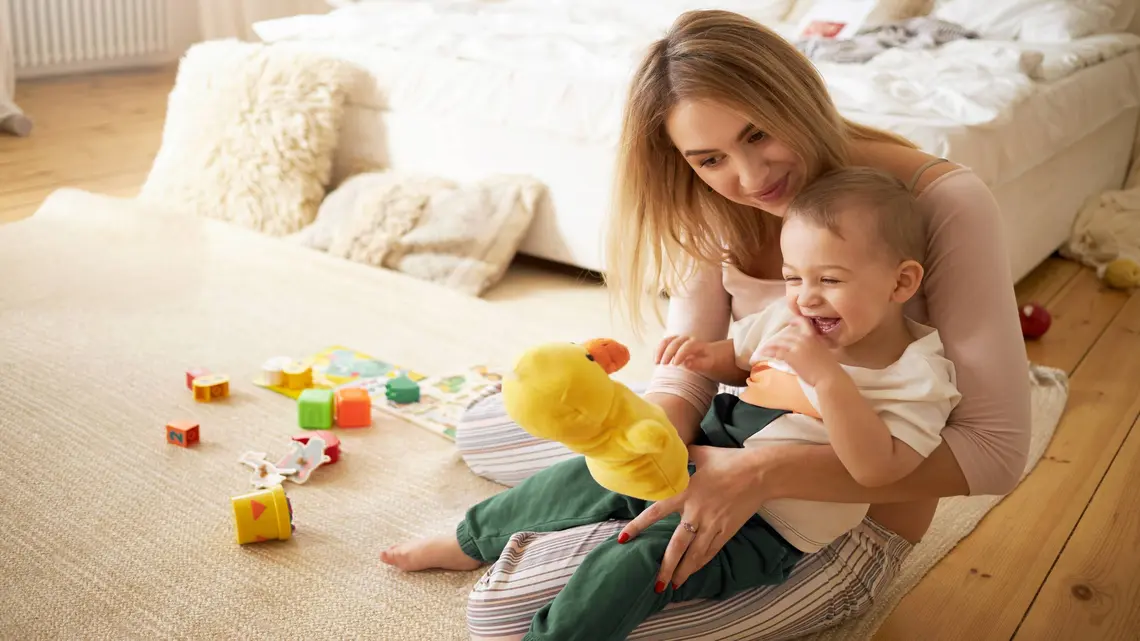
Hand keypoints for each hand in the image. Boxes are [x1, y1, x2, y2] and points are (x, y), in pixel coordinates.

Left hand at [617, 445, 772, 588]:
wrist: (760, 473)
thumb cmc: (730, 460)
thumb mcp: (702, 453)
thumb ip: (684, 455)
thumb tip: (671, 450)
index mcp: (686, 492)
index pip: (656, 511)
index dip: (638, 525)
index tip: (623, 539)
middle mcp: (697, 513)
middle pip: (677, 546)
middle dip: (665, 566)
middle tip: (656, 584)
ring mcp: (713, 524)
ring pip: (695, 554)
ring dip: (683, 571)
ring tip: (672, 586)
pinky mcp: (727, 531)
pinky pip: (711, 551)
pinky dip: (700, 563)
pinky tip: (692, 572)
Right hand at [655, 335, 715, 373]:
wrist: (708, 354)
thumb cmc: (708, 361)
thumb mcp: (708, 364)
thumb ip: (699, 364)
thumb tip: (686, 363)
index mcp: (697, 343)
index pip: (687, 346)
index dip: (680, 354)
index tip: (674, 364)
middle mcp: (686, 339)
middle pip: (675, 342)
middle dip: (668, 353)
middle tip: (664, 365)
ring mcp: (678, 339)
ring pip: (666, 341)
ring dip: (660, 350)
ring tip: (656, 363)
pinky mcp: (672, 342)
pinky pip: (663, 344)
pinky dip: (657, 351)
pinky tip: (655, 361)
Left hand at [757, 314, 841, 386]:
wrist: (829, 377)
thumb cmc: (830, 368)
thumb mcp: (824, 351)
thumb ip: (817, 345)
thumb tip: (812, 346)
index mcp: (814, 337)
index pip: (803, 323)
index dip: (795, 321)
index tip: (790, 322)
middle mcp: (804, 339)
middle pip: (787, 335)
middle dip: (779, 339)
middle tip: (773, 343)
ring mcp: (797, 348)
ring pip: (780, 343)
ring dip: (771, 346)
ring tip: (764, 349)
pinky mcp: (792, 357)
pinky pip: (777, 352)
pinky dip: (769, 353)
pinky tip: (764, 354)